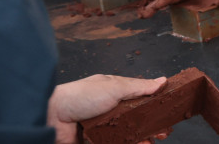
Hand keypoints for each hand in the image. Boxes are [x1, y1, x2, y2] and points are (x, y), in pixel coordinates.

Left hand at [47, 74, 166, 143]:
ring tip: (155, 140)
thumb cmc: (80, 96)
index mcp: (113, 91)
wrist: (50, 118)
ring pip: (127, 133)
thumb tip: (162, 81)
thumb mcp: (114, 87)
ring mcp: (102, 127)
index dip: (154, 104)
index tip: (167, 110)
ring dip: (142, 137)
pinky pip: (115, 143)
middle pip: (135, 118)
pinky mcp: (95, 142)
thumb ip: (139, 87)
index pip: (138, 97)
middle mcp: (108, 109)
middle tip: (164, 131)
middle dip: (150, 125)